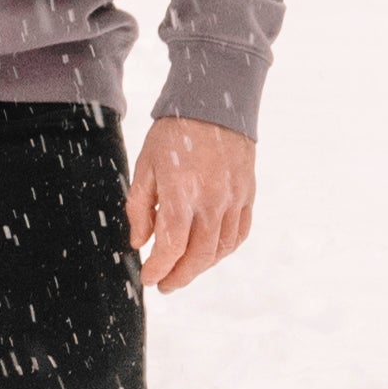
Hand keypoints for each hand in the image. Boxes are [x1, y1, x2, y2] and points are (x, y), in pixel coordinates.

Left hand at [124, 115, 255, 293]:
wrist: (214, 103)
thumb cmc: (173, 134)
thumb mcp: (145, 166)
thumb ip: (140, 207)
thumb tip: (139, 243)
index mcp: (182, 191)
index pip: (171, 246)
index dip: (158, 269)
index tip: (148, 278)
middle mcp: (212, 199)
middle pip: (199, 256)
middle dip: (179, 277)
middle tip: (164, 285)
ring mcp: (234, 198)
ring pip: (221, 249)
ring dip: (201, 267)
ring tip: (184, 271)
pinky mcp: (248, 195)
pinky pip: (239, 234)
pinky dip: (223, 250)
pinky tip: (209, 253)